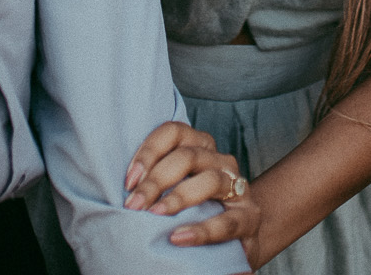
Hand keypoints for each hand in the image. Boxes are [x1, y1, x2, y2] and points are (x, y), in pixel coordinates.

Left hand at [123, 121, 260, 255]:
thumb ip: (156, 179)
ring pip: (210, 180)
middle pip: (187, 156)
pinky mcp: (249, 217)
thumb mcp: (177, 187)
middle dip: (156, 180)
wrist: (239, 236)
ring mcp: (238, 187)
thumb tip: (120, 187)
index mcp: (200, 146)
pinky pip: (227, 222)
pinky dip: (201, 230)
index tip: (128, 181)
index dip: (149, 152)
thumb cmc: (197, 209)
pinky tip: (178, 237)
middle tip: (133, 205)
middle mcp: (220, 160)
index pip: (174, 132)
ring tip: (154, 216)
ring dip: (178, 198)